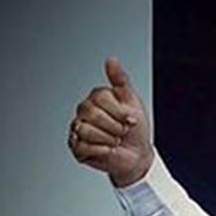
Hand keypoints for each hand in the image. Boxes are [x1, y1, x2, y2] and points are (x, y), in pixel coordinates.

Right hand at [68, 57, 153, 185]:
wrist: (138, 156)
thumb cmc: (135, 130)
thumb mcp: (132, 101)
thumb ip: (120, 80)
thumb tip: (111, 60)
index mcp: (96, 100)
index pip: (100, 98)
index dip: (119, 111)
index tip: (130, 119)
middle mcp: (84, 113)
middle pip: (92, 114)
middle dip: (115, 126)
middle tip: (122, 132)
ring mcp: (78, 130)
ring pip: (85, 130)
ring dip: (108, 139)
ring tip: (115, 142)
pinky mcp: (76, 148)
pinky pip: (82, 146)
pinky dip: (101, 150)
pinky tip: (108, 150)